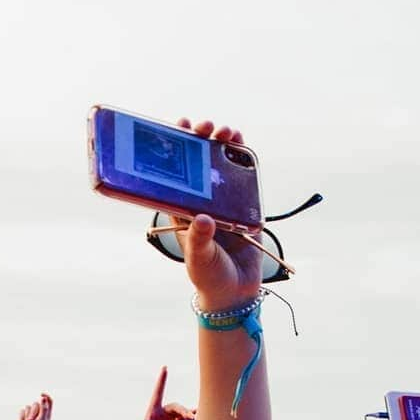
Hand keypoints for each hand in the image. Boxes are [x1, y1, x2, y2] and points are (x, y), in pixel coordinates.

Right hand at [15, 393, 52, 419]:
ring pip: (29, 406)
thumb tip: (43, 398)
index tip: (41, 394)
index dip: (46, 396)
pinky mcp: (24, 415)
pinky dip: (22, 416)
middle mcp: (40, 413)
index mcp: (47, 414)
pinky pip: (22, 410)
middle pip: (36, 404)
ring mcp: (32, 414)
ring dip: (27, 415)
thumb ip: (44, 408)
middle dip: (33, 412)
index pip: (49, 401)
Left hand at [135, 367, 193, 419]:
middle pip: (175, 406)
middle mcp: (160, 413)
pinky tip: (197, 415)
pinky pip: (183, 418)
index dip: (162, 380)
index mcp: (151, 412)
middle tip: (190, 418)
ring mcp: (167, 419)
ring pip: (180, 412)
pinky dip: (190, 416)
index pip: (158, 393)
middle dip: (183, 410)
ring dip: (187, 414)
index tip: (165, 368)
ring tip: (194, 418)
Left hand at [175, 120, 262, 307]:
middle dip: (202, 141)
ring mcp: (222, 203)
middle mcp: (200, 202)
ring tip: (229, 133)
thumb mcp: (200, 260)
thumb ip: (200, 240)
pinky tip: (244, 146)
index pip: (175, 173)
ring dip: (224, 146)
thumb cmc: (209, 276)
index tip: (180, 127)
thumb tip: (203, 218)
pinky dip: (244, 162)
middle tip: (207, 128)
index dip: (176, 148)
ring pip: (221, 167)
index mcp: (181, 211)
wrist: (235, 293)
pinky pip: (243, 180)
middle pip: (199, 163)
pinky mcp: (243, 208)